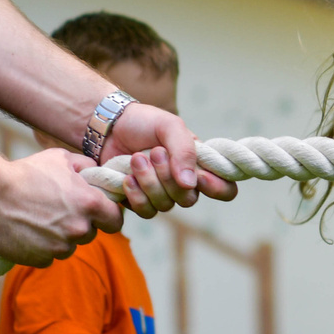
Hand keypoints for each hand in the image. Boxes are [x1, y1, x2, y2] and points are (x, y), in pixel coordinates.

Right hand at [0, 148, 123, 265]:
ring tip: (39, 219)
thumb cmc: (26, 172)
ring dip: (60, 237)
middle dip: (80, 225)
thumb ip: (86, 166)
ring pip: (68, 247)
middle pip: (90, 234)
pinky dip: (41, 248)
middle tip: (60, 211)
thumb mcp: (61, 158)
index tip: (98, 214)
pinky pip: (48, 257)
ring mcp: (59, 247)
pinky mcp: (40, 259)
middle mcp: (78, 229)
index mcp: (90, 204)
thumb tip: (98, 173)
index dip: (108, 217)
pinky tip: (28, 231)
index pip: (116, 222)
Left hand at [103, 102, 236, 210]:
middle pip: (189, 199)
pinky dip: (136, 195)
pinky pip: (146, 211)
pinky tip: (127, 178)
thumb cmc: (145, 122)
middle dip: (169, 177)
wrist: (109, 126)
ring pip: (166, 205)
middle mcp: (183, 183)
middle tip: (155, 152)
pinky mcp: (140, 201)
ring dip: (149, 182)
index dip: (217, 188)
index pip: (225, 189)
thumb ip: (185, 150)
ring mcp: (162, 194)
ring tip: (136, 158)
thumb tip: (191, 183)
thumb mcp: (170, 126)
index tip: (199, 176)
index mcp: (199, 164)